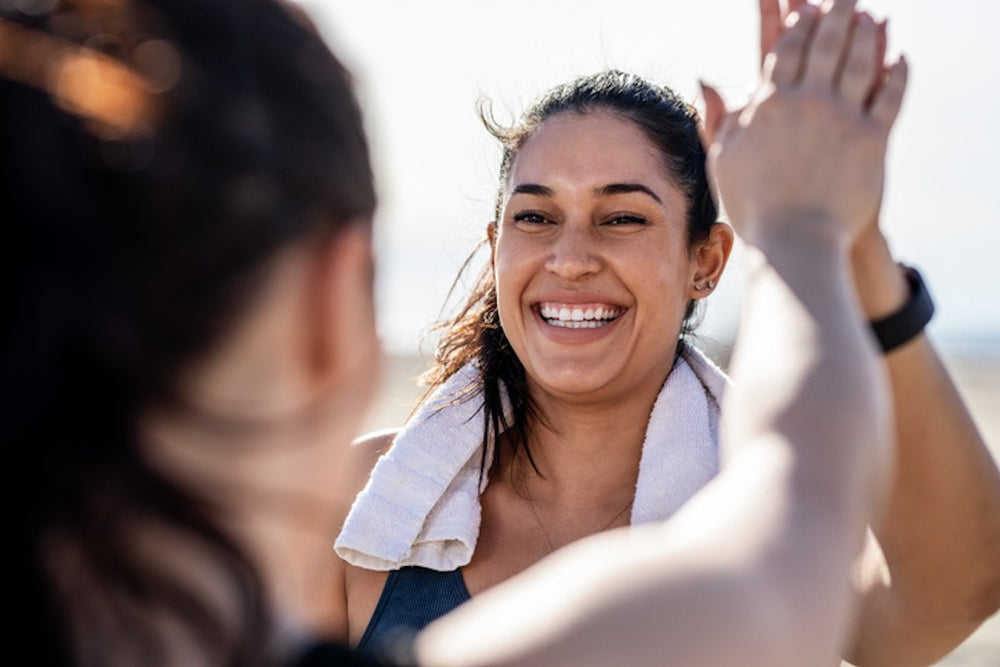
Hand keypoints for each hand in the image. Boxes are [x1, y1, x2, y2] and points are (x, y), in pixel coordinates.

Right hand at [701, 0, 906, 246]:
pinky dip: (896, 73)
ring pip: (858, 61)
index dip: (796, 24)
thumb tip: (706, 79)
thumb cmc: (753, 207)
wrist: (794, 241)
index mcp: (769, 105)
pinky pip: (889, 95)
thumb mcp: (724, 159)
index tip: (804, 8)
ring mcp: (842, 118)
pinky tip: (899, 58)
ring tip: (869, 15)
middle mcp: (807, 103)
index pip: (784, 50)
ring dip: (865, 33)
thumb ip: (718, 117)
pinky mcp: (872, 139)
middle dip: (835, 13)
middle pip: (825, 44)